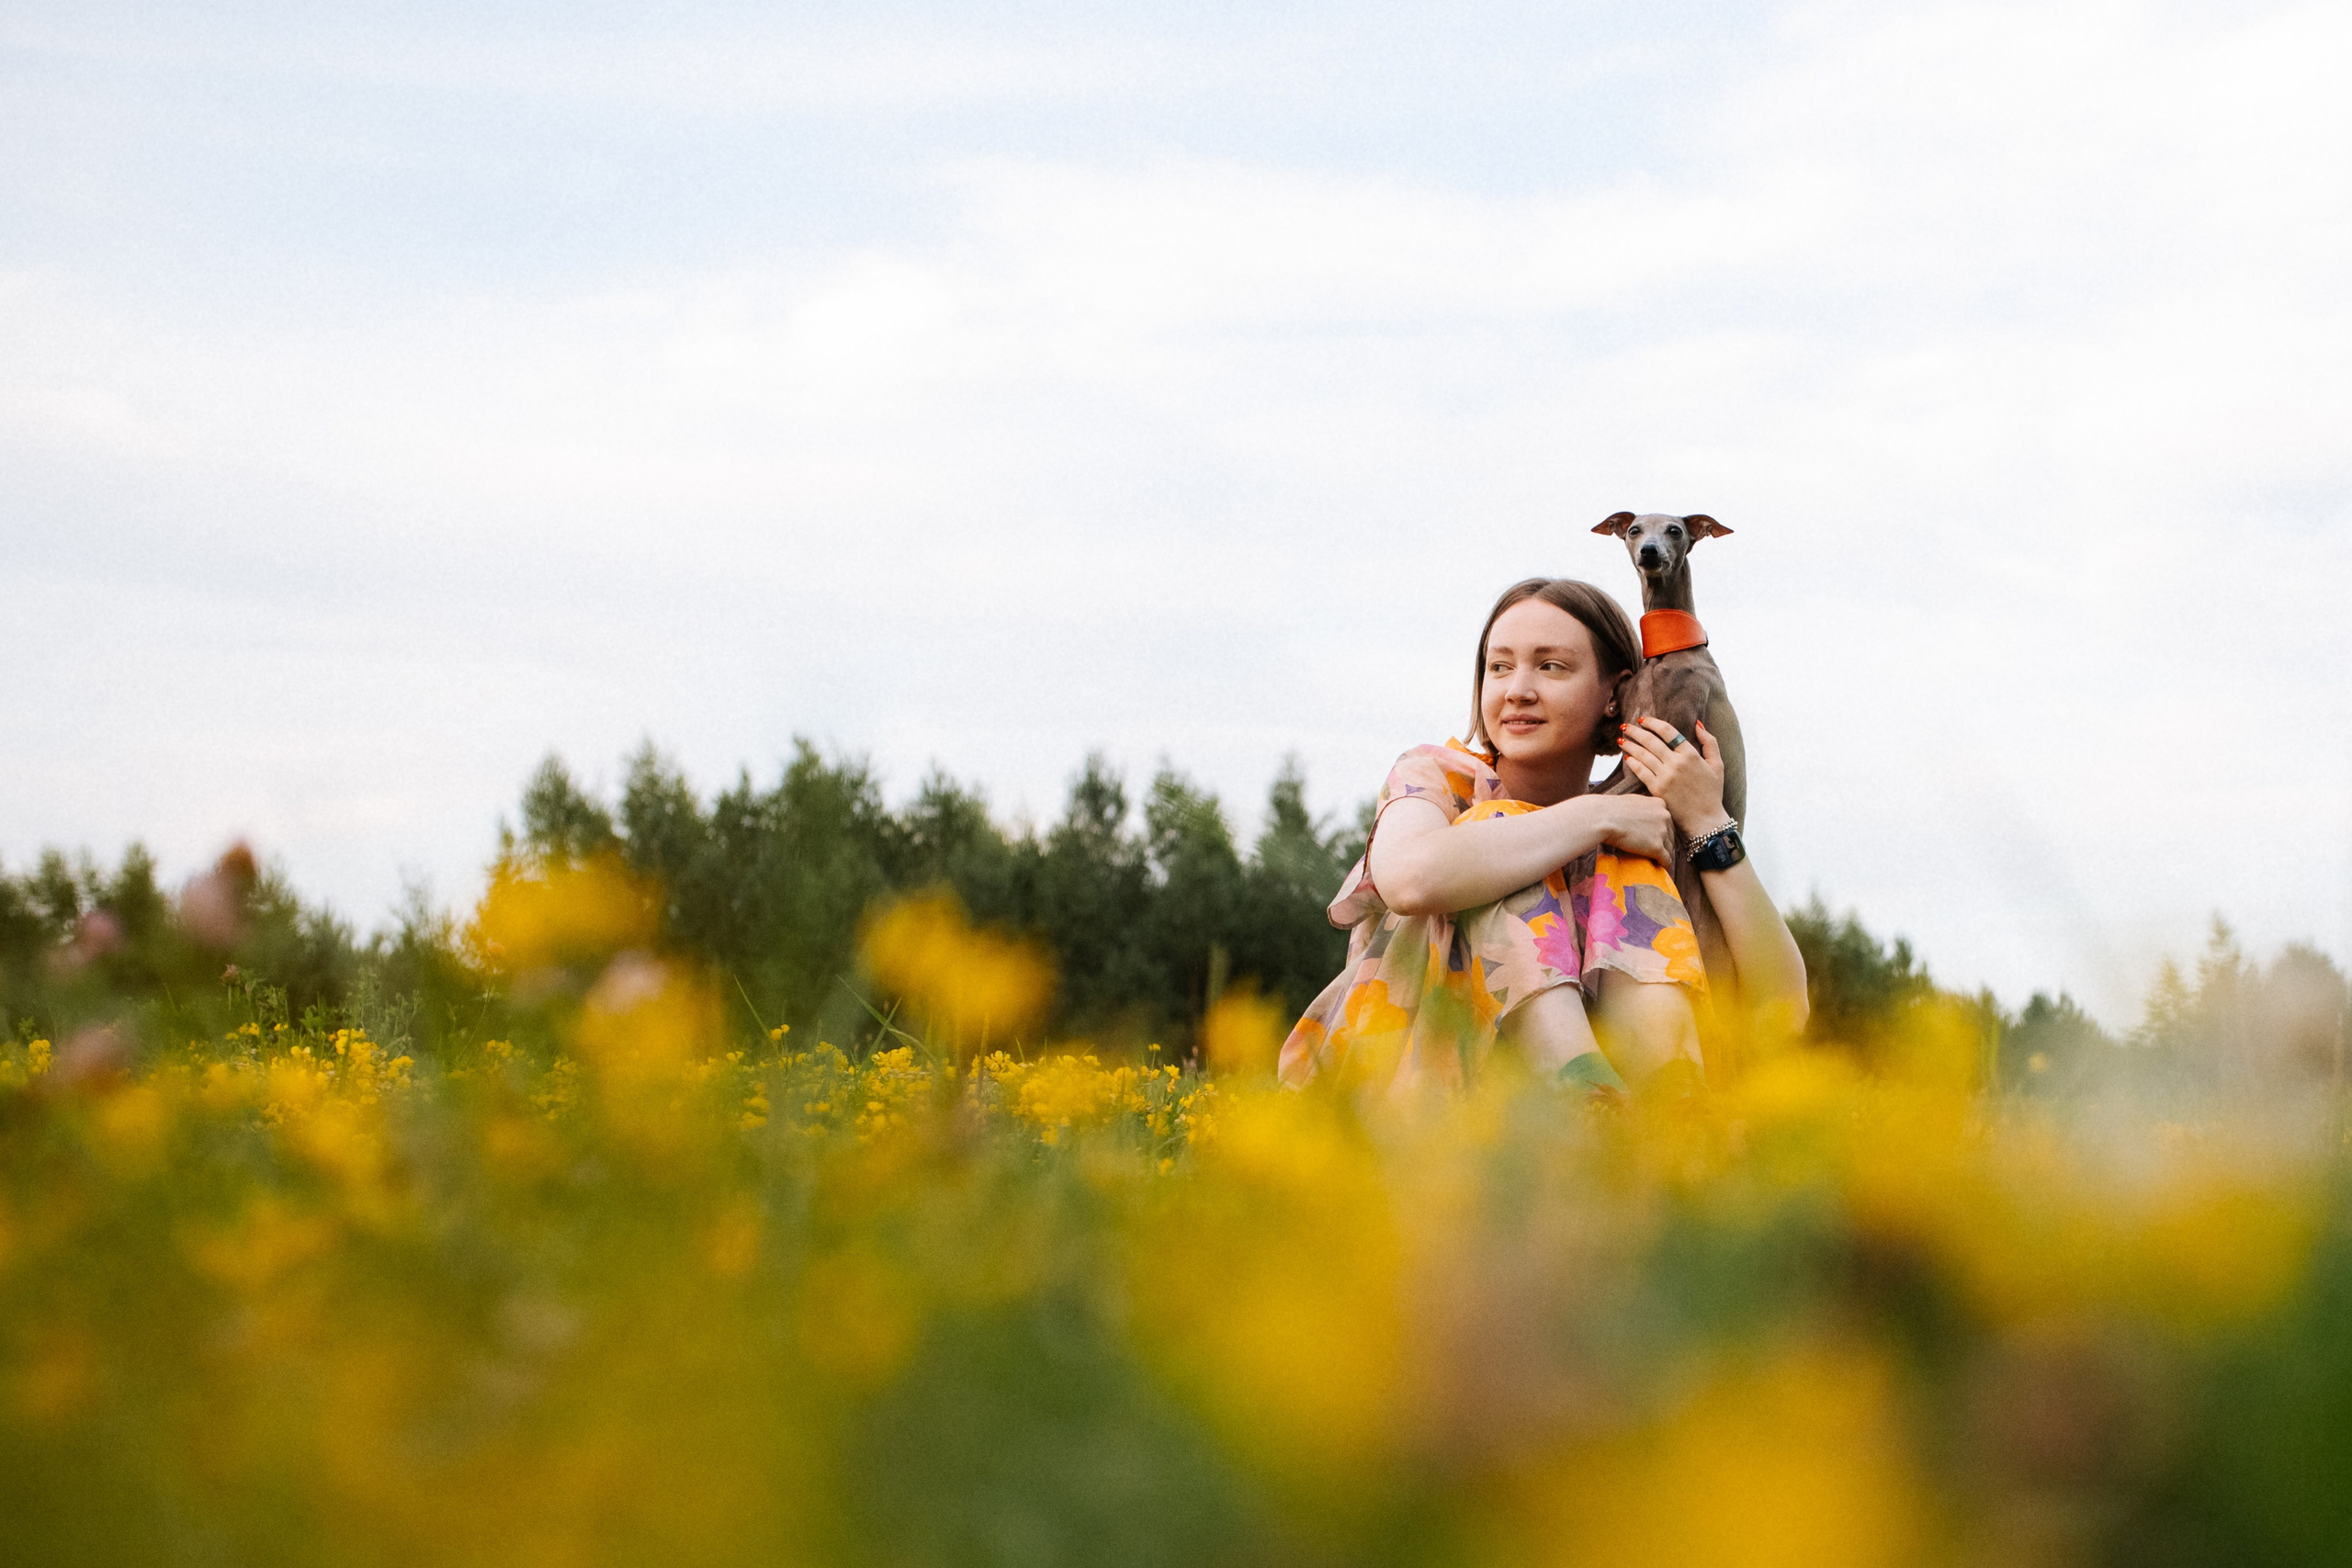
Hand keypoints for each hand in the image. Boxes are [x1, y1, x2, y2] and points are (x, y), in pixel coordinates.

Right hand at [1590, 792, 1675, 863]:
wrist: (1604, 818)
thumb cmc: (1611, 809)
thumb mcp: (1633, 802)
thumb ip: (1644, 808)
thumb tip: (1642, 816)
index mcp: (1660, 804)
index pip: (1667, 821)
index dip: (1660, 830)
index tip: (1654, 837)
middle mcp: (1665, 817)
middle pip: (1670, 834)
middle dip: (1663, 842)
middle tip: (1654, 850)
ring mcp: (1662, 832)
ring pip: (1669, 848)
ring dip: (1663, 854)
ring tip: (1656, 860)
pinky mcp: (1657, 847)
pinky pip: (1666, 859)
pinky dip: (1663, 864)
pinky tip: (1659, 867)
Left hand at [1618, 717, 1730, 838]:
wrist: (1705, 820)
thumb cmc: (1712, 793)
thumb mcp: (1718, 765)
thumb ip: (1710, 742)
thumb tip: (1697, 723)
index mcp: (1691, 754)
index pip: (1668, 731)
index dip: (1653, 723)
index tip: (1643, 719)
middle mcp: (1676, 763)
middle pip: (1651, 741)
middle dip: (1636, 731)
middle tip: (1626, 726)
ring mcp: (1665, 776)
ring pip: (1643, 755)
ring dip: (1630, 744)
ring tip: (1621, 738)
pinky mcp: (1657, 789)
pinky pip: (1641, 771)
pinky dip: (1632, 762)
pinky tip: (1626, 756)